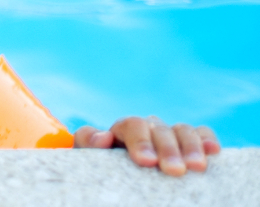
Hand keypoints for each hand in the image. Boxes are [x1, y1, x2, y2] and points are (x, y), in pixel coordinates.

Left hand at [75, 116, 220, 175]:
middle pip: (161, 129)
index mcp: (124, 129)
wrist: (117, 176)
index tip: (146, 162)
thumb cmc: (103, 168)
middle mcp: (149, 127)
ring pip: (182, 130)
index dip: (140, 141)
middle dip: (168, 148)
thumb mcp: (90, 156)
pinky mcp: (189, 143)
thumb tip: (104, 138)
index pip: (133, 125)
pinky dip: (207, 139)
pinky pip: (201, 134)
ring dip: (191, 147)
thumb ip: (88, 143)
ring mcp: (170, 134)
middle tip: (175, 171)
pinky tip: (214, 151)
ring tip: (196, 167)